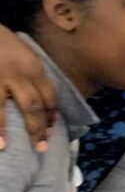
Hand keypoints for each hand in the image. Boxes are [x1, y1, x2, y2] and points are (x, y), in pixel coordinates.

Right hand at [0, 22, 58, 152]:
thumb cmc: (5, 43)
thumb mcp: (27, 55)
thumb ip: (33, 77)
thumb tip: (43, 102)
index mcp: (34, 68)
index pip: (49, 96)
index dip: (51, 115)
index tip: (52, 128)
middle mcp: (17, 75)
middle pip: (32, 106)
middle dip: (37, 128)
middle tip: (41, 148)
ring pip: (1, 108)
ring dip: (2, 129)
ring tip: (4, 147)